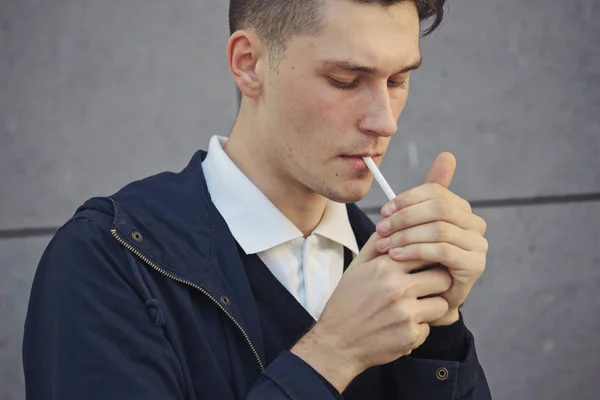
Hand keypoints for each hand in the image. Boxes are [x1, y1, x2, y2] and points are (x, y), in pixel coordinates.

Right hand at [291, 231, 451, 392]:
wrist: (336, 342)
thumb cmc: (347, 302)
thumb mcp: (357, 267)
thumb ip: (377, 244)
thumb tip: (393, 222)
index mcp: (385, 267)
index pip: (426, 252)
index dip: (432, 257)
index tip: (430, 263)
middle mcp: (397, 289)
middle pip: (443, 277)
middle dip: (439, 281)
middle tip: (431, 286)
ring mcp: (405, 314)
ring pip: (442, 304)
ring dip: (433, 306)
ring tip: (418, 307)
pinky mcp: (410, 336)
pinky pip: (430, 328)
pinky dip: (420, 328)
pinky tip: (402, 327)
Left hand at [374, 152, 487, 324]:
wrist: (420, 299)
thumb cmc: (414, 260)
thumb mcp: (414, 225)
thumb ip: (426, 195)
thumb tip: (448, 156)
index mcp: (461, 210)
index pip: (435, 192)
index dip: (407, 199)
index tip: (384, 211)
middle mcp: (475, 225)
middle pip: (439, 207)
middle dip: (405, 217)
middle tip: (380, 228)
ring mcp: (478, 246)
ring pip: (439, 228)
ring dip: (405, 235)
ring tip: (383, 244)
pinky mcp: (474, 266)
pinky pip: (442, 250)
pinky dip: (414, 250)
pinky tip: (395, 256)